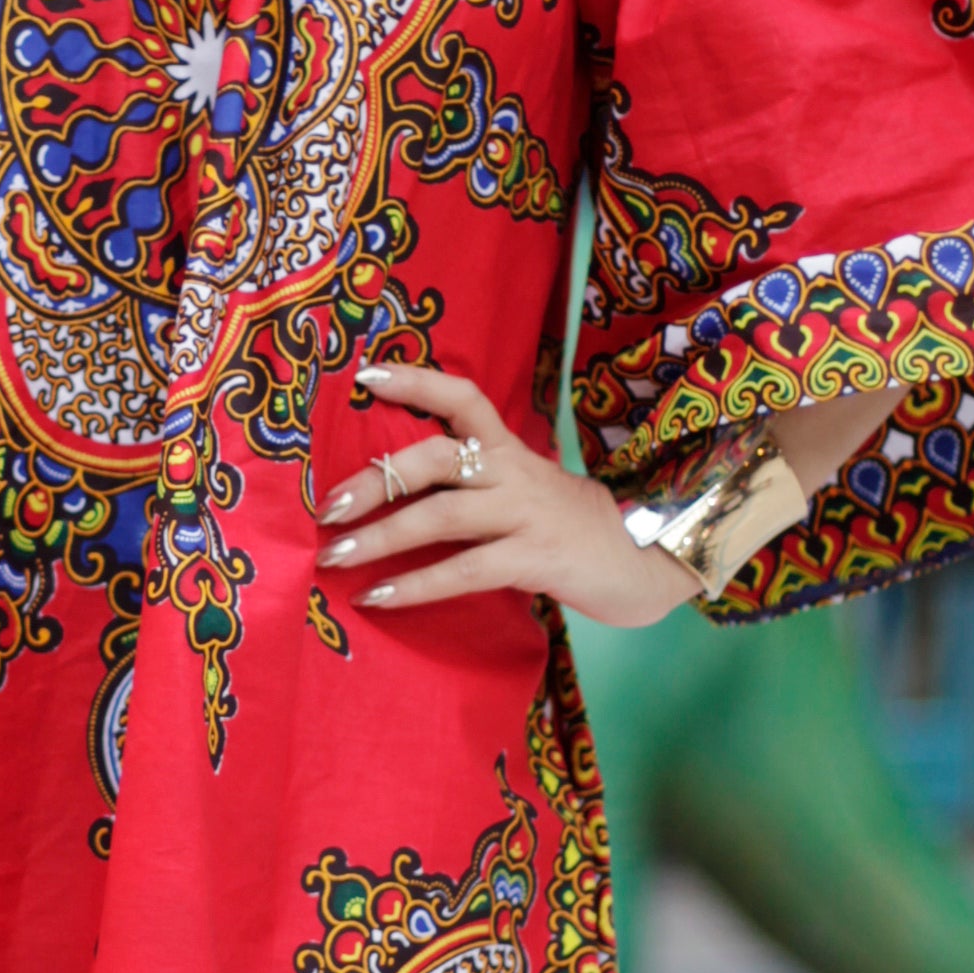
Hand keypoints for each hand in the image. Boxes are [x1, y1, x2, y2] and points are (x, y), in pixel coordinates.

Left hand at [315, 355, 694, 628]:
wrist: (647, 563)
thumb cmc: (570, 529)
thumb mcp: (525, 491)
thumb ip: (475, 485)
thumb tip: (396, 491)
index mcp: (509, 450)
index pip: (463, 396)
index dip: (415, 380)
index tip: (365, 374)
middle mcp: (514, 472)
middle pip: (436, 456)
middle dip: (375, 479)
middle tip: (326, 506)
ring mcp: (526, 514)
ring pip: (440, 516)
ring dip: (379, 537)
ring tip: (334, 557)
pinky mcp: (536, 559)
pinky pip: (464, 570)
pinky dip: (415, 586)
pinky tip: (377, 598)